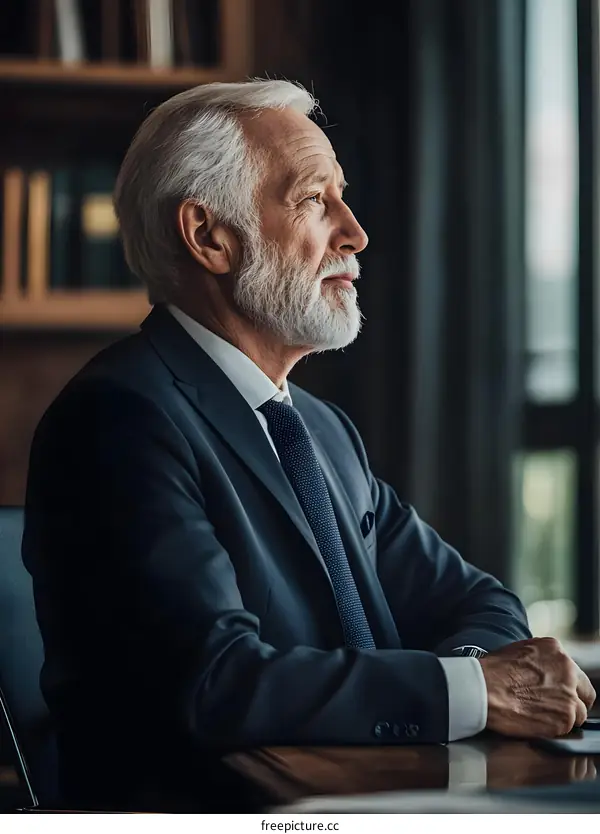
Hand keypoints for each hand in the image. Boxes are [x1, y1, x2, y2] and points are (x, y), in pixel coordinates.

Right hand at [479, 637, 596, 737]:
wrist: (484, 689)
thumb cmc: (492, 672)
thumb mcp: (518, 651)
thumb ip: (539, 660)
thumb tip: (543, 672)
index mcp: (555, 650)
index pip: (573, 671)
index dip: (566, 685)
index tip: (558, 691)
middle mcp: (567, 669)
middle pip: (585, 692)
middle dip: (574, 701)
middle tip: (558, 708)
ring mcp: (569, 694)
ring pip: (579, 712)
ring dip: (564, 716)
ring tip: (542, 717)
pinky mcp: (565, 717)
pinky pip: (569, 727)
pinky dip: (556, 728)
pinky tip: (539, 723)